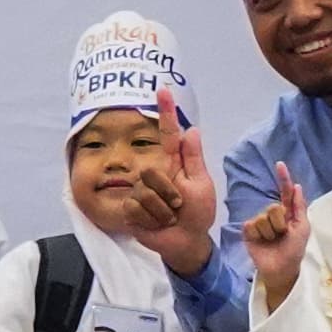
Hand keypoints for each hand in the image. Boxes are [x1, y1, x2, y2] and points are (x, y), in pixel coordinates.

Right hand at [126, 90, 219, 273]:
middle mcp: (153, 173)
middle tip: (178, 205)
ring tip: (168, 216)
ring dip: (162, 209)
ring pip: (145, 192)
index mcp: (172, 164)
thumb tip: (192, 129)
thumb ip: (194, 159)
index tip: (163, 90)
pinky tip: (156, 223)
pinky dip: (152, 218)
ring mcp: (139, 190)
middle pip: (152, 171)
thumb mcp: (201, 185)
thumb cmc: (198, 212)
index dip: (165, 112)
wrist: (187, 241)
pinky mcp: (130, 207)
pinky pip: (137, 207)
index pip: (167, 134)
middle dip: (169, 193)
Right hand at [242, 164, 311, 309]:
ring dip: (271, 232)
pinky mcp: (249, 231)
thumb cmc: (294, 250)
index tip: (280, 165)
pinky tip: (262, 242)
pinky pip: (252, 225)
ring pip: (263, 218)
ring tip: (273, 241)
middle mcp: (272, 215)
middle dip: (280, 223)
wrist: (280, 269)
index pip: (284, 192)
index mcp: (287, 213)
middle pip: (274, 207)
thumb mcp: (303, 228)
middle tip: (283, 235)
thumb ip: (299, 207)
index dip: (283, 178)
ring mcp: (260, 222)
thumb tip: (297, 186)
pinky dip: (259, 235)